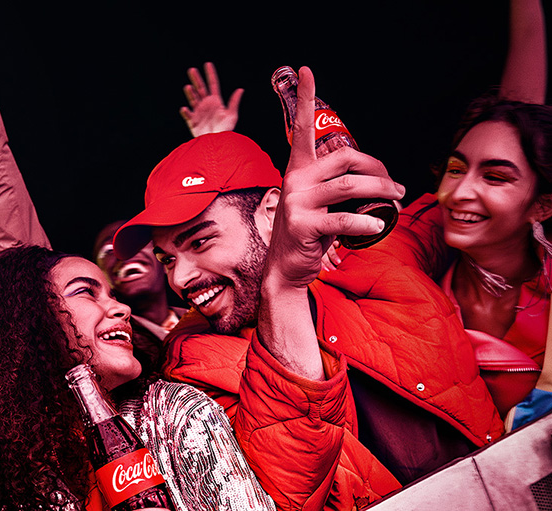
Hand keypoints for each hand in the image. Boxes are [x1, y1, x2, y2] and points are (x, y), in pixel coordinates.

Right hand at [180, 62, 242, 136]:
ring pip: (193, 99)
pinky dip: (185, 111)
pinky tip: (185, 108)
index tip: (208, 64)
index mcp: (216, 102)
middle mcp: (207, 105)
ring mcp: (199, 113)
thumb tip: (240, 89)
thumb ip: (234, 102)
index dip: (210, 74)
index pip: (213, 84)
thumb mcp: (232, 115)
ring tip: (188, 87)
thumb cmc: (226, 131)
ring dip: (190, 93)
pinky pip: (187, 115)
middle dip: (196, 79)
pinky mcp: (193, 122)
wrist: (216, 144)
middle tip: (192, 69)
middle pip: (200, 89)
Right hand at [268, 67, 404, 287]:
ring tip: (397, 200)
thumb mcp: (316, 202)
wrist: (286, 269)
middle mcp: (294, 181)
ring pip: (349, 185)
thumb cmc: (308, 233)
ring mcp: (297, 203)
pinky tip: (379, 226)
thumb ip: (335, 183)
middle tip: (397, 185)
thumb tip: (375, 175)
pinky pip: (343, 219)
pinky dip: (367, 222)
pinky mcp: (303, 226)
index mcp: (298, 170)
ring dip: (382, 191)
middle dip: (378, 169)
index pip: (301, 127)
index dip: (306, 98)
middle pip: (345, 158)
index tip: (307, 70)